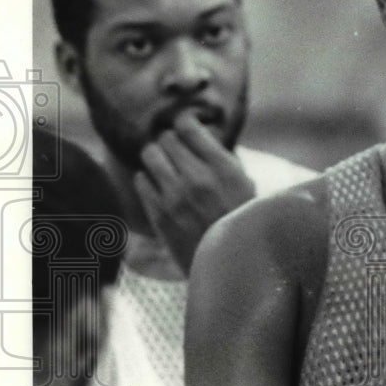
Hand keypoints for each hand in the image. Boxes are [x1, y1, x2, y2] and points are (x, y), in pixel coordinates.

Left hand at [133, 111, 255, 273]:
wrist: (231, 264)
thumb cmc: (242, 220)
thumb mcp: (245, 184)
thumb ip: (223, 158)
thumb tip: (199, 135)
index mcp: (224, 167)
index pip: (188, 125)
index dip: (185, 122)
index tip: (187, 126)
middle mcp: (198, 177)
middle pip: (166, 138)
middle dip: (171, 141)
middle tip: (176, 150)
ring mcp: (175, 196)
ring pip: (149, 155)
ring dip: (157, 158)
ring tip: (165, 166)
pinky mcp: (159, 214)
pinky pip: (141, 180)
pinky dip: (148, 179)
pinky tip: (159, 186)